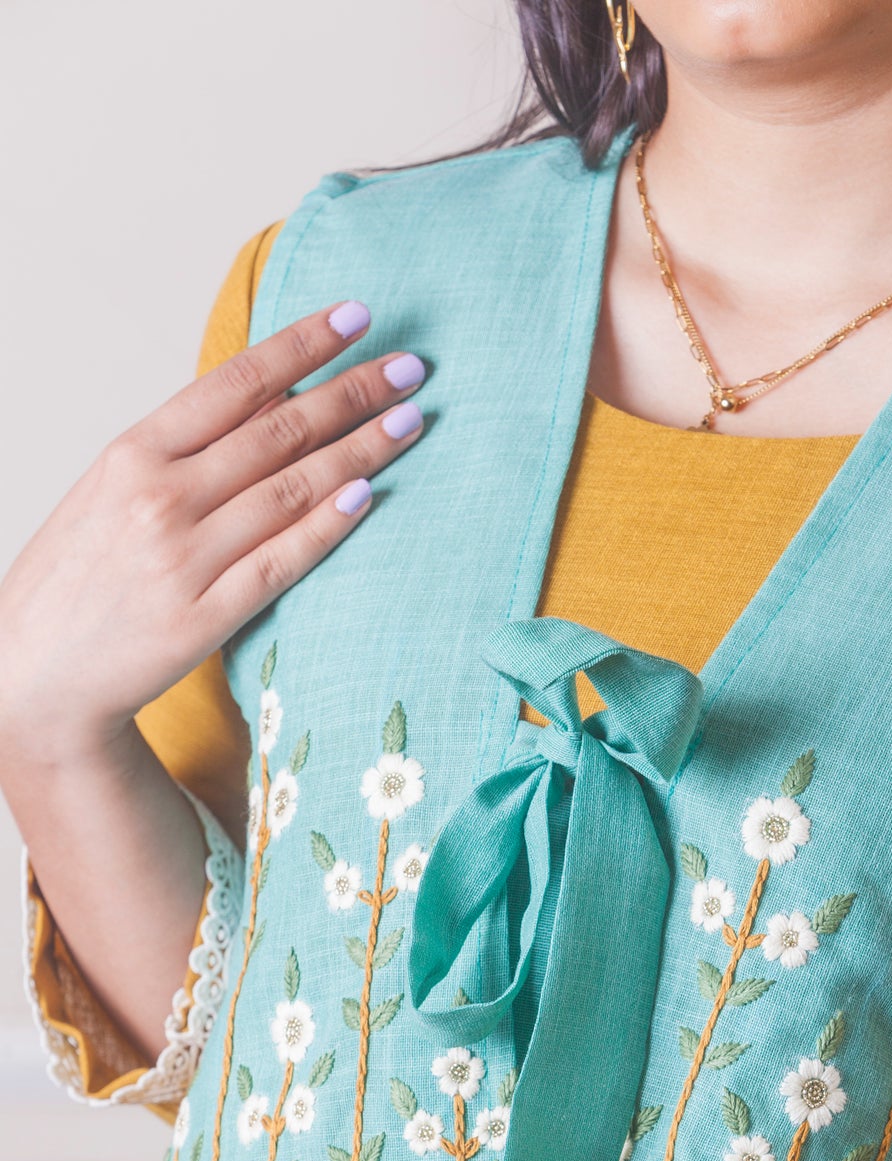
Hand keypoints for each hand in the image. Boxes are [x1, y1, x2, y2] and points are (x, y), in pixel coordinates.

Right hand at [0, 302, 426, 760]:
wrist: (35, 669)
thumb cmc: (80, 574)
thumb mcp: (112, 488)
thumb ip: (183, 450)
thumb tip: (268, 402)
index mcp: (135, 452)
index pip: (235, 382)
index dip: (302, 344)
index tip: (357, 317)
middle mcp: (160, 496)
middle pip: (277, 430)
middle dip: (352, 393)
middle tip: (411, 368)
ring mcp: (185, 557)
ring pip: (291, 489)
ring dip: (360, 450)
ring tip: (410, 422)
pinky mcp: (204, 616)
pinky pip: (281, 561)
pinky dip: (327, 526)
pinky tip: (368, 495)